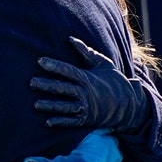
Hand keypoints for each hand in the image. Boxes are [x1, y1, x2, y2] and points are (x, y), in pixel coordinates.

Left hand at [31, 36, 150, 132]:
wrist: (130, 105)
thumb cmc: (114, 81)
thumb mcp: (103, 63)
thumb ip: (86, 52)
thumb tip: (70, 39)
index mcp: (87, 78)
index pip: (68, 71)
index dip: (54, 66)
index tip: (40, 61)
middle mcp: (85, 93)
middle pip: (62, 88)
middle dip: (46, 85)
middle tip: (31, 82)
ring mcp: (85, 107)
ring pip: (64, 106)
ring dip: (50, 106)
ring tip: (36, 104)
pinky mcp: (86, 119)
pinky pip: (71, 121)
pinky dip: (60, 122)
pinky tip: (48, 122)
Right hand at [71, 131, 126, 161]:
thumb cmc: (85, 152)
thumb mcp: (91, 136)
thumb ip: (100, 132)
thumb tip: (109, 129)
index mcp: (110, 144)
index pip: (113, 141)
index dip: (108, 143)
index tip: (104, 144)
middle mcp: (116, 157)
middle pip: (118, 155)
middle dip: (113, 157)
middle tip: (104, 158)